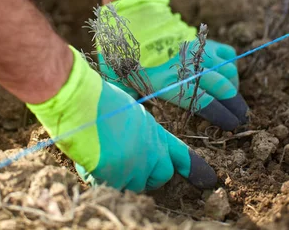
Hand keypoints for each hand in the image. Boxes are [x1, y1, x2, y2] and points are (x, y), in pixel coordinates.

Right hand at [27, 47, 216, 191]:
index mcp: (154, 131)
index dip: (192, 167)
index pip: (178, 153)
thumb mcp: (128, 110)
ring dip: (122, 177)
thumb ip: (137, 129)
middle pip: (161, 176)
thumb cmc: (99, 100)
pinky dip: (100, 179)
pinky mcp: (114, 178)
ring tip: (104, 158)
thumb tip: (134, 142)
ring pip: (134, 185)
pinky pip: (110, 187)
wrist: (81, 103)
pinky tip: (89, 162)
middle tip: (130, 166)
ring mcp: (133, 166)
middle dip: (149, 175)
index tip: (208, 179)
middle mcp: (149, 151)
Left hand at [97, 0, 249, 130]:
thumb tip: (135, 123)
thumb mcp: (120, 83)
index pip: (203, 101)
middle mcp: (187, 65)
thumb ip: (132, 103)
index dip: (221, 115)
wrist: (132, 17)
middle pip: (221, 87)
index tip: (231, 124)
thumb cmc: (121, 56)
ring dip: (233, 86)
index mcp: (168, 81)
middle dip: (235, 104)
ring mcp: (197, 50)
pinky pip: (226, 53)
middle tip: (241, 117)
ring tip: (233, 99)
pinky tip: (227, 75)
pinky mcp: (201, 39)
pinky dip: (230, 64)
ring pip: (227, 70)